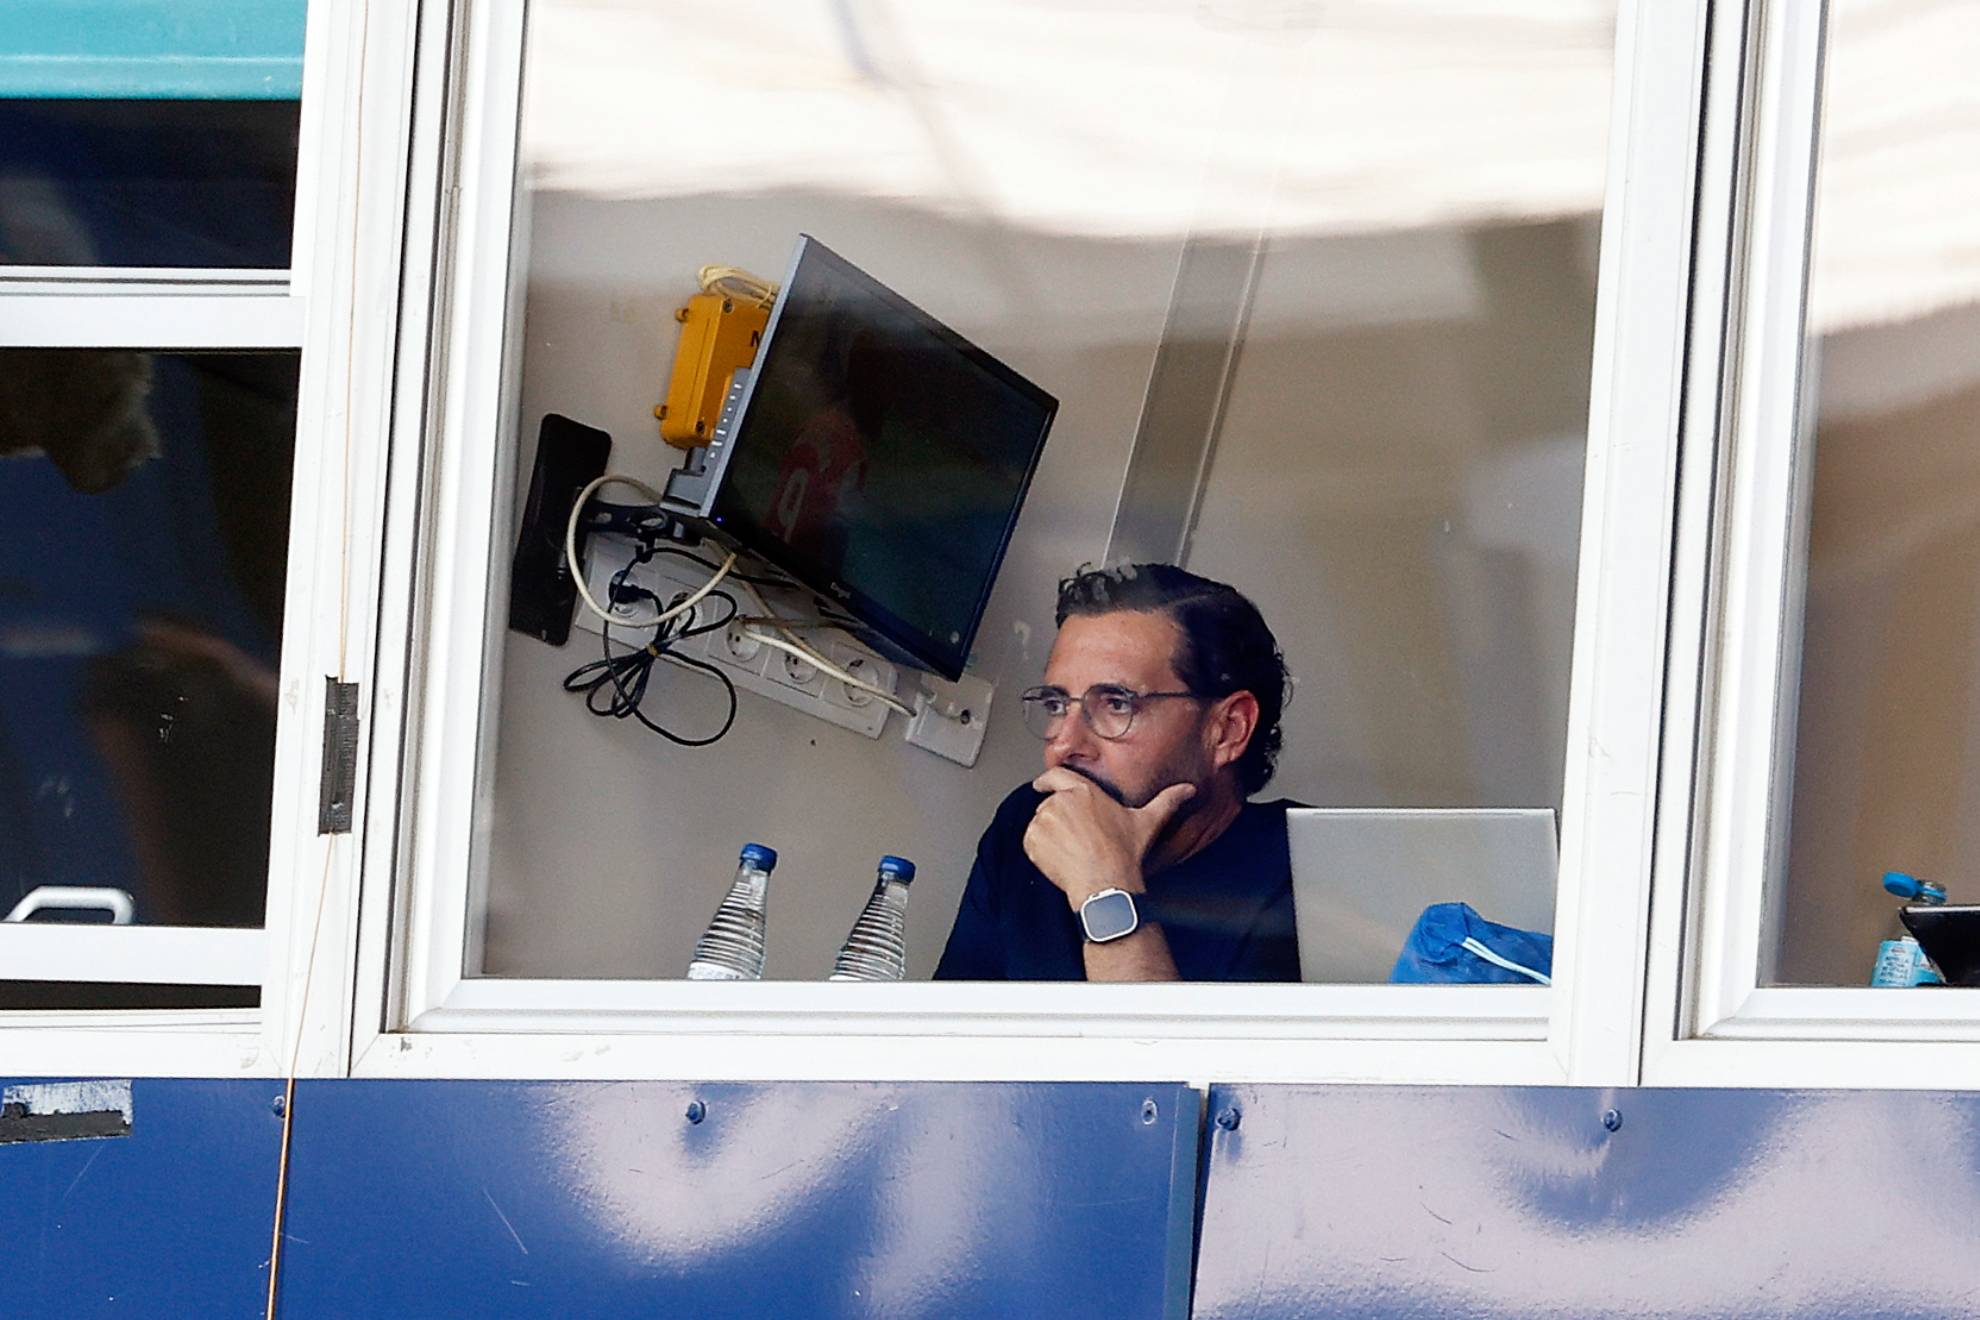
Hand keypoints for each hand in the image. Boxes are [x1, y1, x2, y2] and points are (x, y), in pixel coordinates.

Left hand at [1022, 768, 1195, 908]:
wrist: (1105, 883)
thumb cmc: (1125, 854)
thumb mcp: (1148, 822)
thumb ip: (1167, 801)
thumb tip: (1188, 789)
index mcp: (1085, 791)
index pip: (1057, 776)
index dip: (1046, 780)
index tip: (1041, 784)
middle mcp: (1061, 801)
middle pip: (1050, 805)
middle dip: (1059, 821)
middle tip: (1074, 841)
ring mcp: (1045, 820)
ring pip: (1040, 824)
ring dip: (1049, 836)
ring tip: (1072, 853)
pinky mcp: (1033, 840)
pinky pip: (1031, 843)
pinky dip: (1040, 852)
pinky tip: (1061, 861)